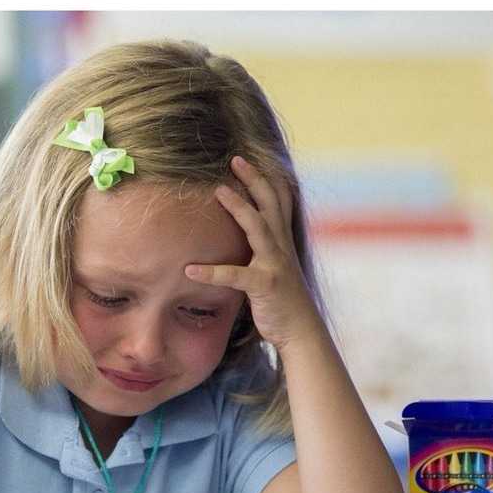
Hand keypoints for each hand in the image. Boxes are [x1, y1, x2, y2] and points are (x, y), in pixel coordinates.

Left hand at [186, 156, 322, 351]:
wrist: (302, 333)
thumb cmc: (284, 302)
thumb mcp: (276, 269)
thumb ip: (263, 251)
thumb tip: (245, 238)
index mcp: (282, 242)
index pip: (278, 202)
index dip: (266, 178)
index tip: (248, 160)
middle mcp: (281, 247)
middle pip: (270, 203)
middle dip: (255, 179)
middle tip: (236, 159)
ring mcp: (275, 264)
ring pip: (258, 227)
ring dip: (239, 207)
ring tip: (219, 191)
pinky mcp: (265, 285)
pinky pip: (235, 275)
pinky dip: (211, 272)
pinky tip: (190, 270)